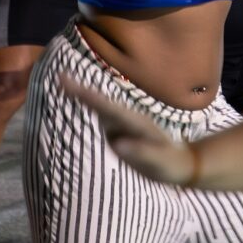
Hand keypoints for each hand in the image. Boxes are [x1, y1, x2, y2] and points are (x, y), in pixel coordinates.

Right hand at [59, 73, 195, 184]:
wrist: (181, 163)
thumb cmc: (171, 164)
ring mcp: (123, 124)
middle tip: (61, 78)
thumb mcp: (160, 161)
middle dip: (81, 91)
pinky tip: (77, 100)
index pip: (110, 109)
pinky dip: (88, 106)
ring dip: (82, 95)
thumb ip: (142, 152)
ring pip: (99, 107)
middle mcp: (127, 120)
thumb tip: (118, 144)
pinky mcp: (120, 131)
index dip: (91, 99)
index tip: (76, 89)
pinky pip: (100, 116)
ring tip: (63, 84)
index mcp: (136, 124)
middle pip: (101, 103)